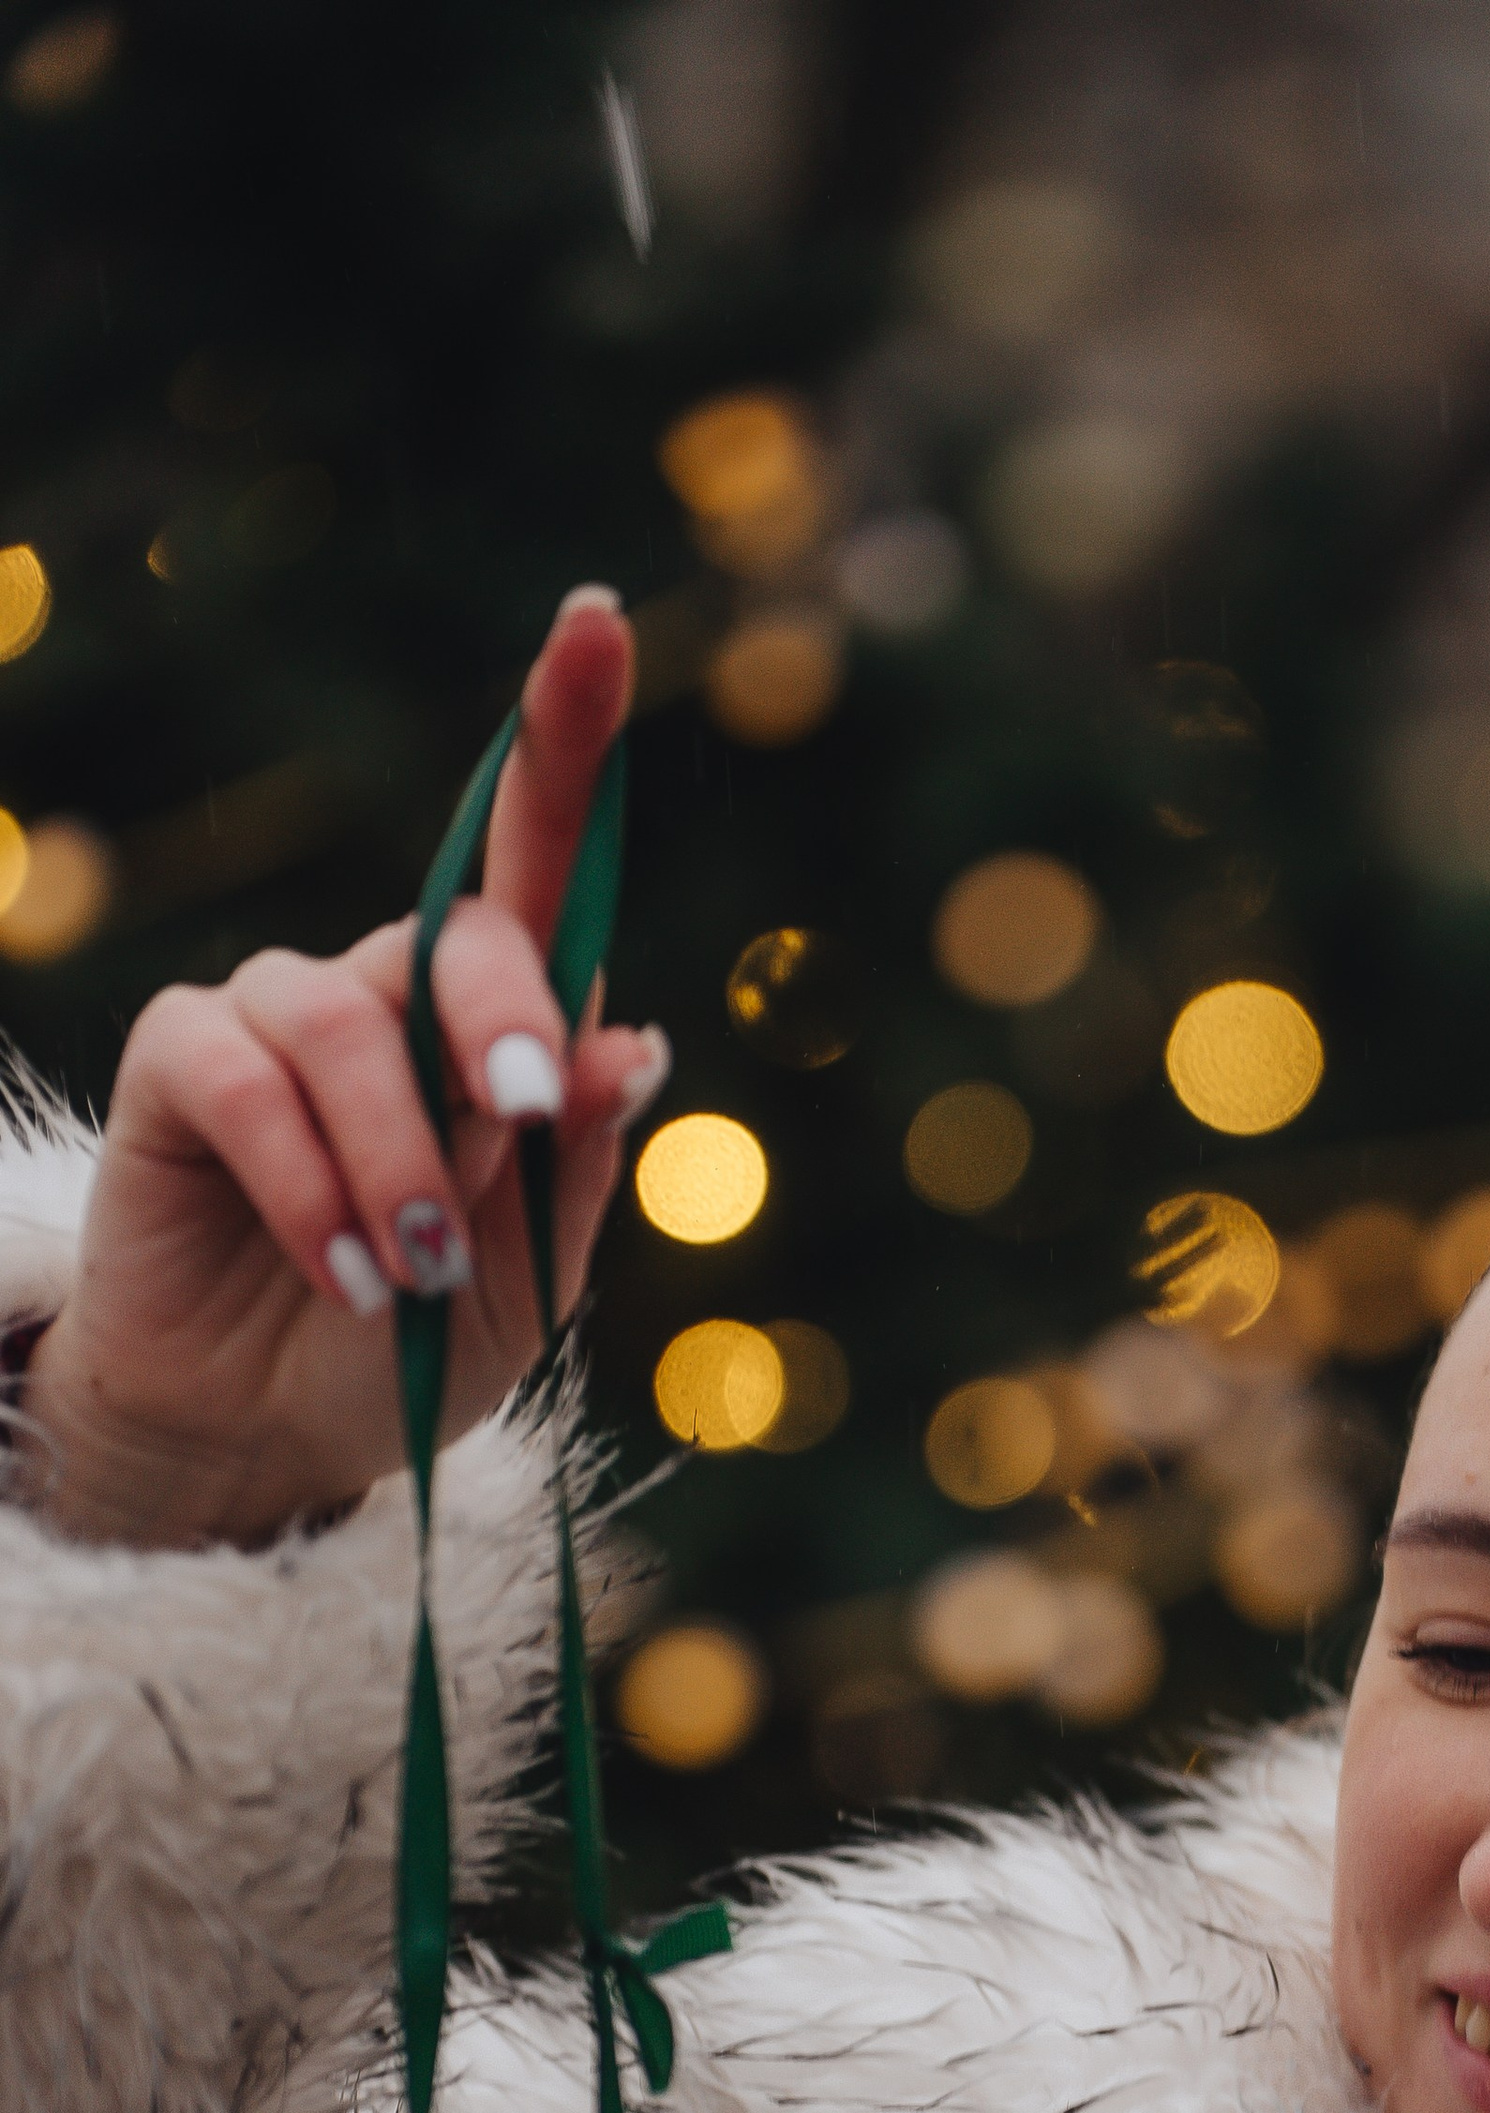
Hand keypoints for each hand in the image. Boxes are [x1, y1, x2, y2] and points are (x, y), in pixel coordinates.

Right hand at [20, 586, 666, 1548]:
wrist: (271, 1435)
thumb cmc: (415, 1344)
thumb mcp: (527, 1278)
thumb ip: (568, 1162)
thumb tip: (629, 1041)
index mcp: (492, 1024)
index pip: (535, 866)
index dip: (562, 739)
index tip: (594, 621)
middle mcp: (388, 989)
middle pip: (460, 931)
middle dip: (501, 1015)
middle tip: (520, 1112)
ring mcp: (280, 1018)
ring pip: (352, 1025)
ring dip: (401, 1160)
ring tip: (416, 1277)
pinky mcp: (181, 1062)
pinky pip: (247, 1084)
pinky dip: (312, 1185)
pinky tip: (347, 1272)